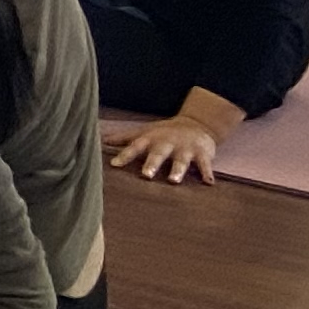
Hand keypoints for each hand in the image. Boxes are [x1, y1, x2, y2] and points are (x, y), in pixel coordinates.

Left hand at [111, 112, 226, 183]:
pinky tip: (209, 183)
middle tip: (145, 175)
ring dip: (177, 170)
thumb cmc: (163, 132)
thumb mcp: (143, 133)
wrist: (196, 125)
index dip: (125, 155)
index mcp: (151, 139)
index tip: (114, 165)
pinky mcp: (202, 154)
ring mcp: (185, 148)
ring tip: (173, 180)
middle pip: (158, 154)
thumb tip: (99, 139)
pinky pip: (205, 165)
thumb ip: (122, 138)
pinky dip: (207, 173)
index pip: (135, 147)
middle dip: (151, 164)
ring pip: (181, 160)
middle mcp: (167, 143)